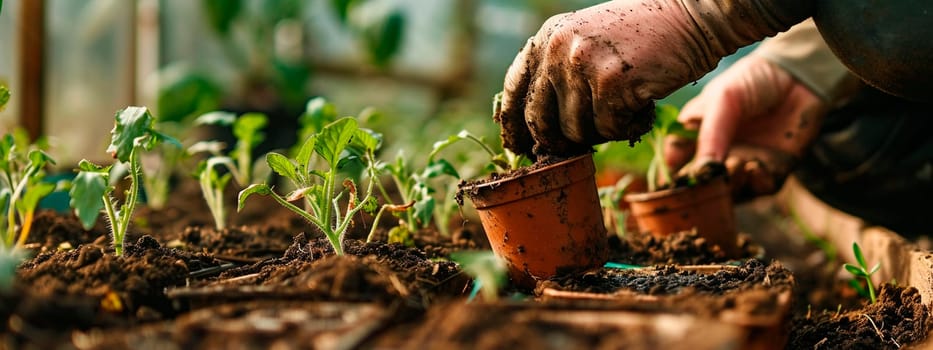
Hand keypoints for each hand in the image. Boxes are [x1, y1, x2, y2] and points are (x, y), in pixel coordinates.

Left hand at [494, 0, 810, 156]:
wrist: (693, 15)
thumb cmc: (643, 35)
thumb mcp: (586, 40)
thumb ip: (559, 72)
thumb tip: (537, 132)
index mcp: (545, 39)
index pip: (514, 91)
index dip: (514, 127)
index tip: (519, 150)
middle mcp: (557, 51)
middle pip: (542, 122)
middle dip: (563, 141)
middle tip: (586, 144)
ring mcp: (582, 66)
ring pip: (577, 132)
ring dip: (604, 131)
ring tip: (627, 107)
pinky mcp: (612, 84)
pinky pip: (610, 130)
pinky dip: (630, 127)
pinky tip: (644, 106)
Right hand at [665, 55, 826, 199]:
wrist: (798, 76)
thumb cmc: (752, 80)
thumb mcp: (724, 99)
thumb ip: (711, 133)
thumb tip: (703, 169)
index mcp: (696, 133)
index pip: (674, 160)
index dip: (671, 173)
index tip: (672, 181)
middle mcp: (717, 153)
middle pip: (700, 183)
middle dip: (703, 185)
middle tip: (711, 174)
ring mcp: (743, 162)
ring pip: (729, 191)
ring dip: (730, 185)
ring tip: (737, 163)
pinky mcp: (771, 169)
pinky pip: (759, 189)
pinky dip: (755, 183)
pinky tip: (756, 167)